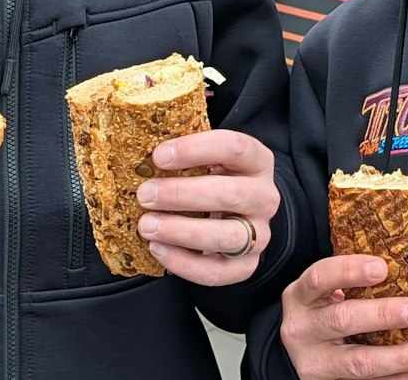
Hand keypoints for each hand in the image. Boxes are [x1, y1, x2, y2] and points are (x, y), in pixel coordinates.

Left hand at [134, 129, 279, 285]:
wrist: (239, 215)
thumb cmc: (214, 179)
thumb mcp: (210, 157)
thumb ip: (186, 147)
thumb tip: (142, 136)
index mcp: (257, 161)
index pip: (234, 147)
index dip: (196, 149)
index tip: (158, 156)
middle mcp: (265, 197)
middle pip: (231, 195)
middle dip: (182, 195)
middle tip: (145, 194)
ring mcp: (260, 234)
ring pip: (228, 236)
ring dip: (182, 231)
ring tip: (147, 226)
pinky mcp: (246, 265)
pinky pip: (218, 271)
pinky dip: (185, 263)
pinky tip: (158, 249)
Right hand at [281, 255, 407, 379]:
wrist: (300, 352)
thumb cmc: (321, 313)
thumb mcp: (323, 294)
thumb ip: (351, 282)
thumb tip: (407, 268)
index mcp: (300, 297)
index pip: (319, 278)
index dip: (349, 271)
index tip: (382, 268)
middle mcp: (302, 330)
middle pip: (342, 320)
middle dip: (383, 315)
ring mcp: (314, 363)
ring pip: (358, 362)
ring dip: (399, 357)